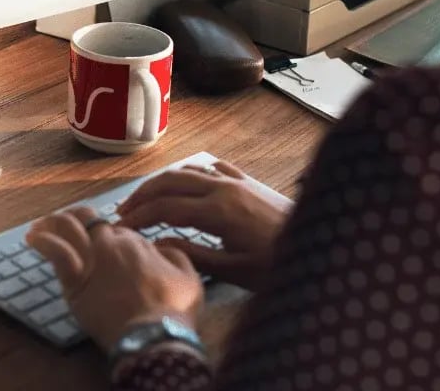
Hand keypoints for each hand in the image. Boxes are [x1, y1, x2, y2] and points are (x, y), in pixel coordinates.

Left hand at [26, 207, 203, 351]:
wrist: (153, 336)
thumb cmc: (173, 311)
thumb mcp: (190, 277)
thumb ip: (176, 254)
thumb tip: (162, 246)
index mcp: (136, 242)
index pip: (114, 229)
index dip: (107, 234)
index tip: (101, 243)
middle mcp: (111, 244)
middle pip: (88, 221)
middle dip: (77, 219)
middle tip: (66, 224)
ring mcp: (92, 259)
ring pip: (67, 228)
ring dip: (52, 223)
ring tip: (41, 226)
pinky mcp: (75, 280)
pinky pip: (55, 251)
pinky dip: (42, 240)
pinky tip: (32, 238)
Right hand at [117, 161, 289, 291]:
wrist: (318, 244)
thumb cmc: (276, 264)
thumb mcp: (234, 270)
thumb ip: (193, 255)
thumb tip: (157, 244)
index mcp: (217, 210)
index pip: (165, 207)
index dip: (139, 216)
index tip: (121, 227)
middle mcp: (223, 188)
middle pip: (171, 181)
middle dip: (143, 194)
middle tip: (124, 210)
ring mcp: (237, 182)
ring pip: (190, 171)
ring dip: (164, 182)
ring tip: (146, 197)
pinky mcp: (249, 183)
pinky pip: (214, 168)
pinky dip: (193, 172)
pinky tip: (188, 180)